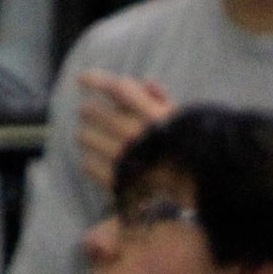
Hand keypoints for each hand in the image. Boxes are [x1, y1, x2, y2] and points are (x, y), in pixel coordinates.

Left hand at [78, 72, 175, 190]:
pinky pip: (87, 165)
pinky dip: (89, 161)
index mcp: (151, 116)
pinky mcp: (114, 181)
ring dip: (85, 134)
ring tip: (88, 136)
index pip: (116, 88)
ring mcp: (122, 158)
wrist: (191, 195)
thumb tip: (146, 83)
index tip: (81, 78)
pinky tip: (96, 160)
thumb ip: (161, 100)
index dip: (95, 80)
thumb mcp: (180, 121)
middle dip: (88, 110)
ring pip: (84, 137)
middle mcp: (134, 134)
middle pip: (92, 111)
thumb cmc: (184, 154)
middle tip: (87, 113)